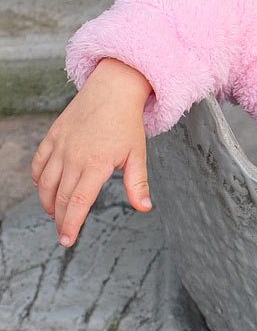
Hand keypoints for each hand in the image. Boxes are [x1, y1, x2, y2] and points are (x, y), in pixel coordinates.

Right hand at [32, 58, 152, 247]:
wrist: (113, 90)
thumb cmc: (127, 123)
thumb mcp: (137, 154)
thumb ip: (137, 183)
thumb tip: (144, 207)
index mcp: (95, 163)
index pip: (79, 202)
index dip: (71, 223)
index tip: (68, 240)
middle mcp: (73, 156)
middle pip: (61, 197)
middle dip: (61, 219)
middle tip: (63, 234)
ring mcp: (60, 146)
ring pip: (46, 183)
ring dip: (49, 203)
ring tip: (57, 214)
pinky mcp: (52, 137)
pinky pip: (39, 164)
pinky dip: (39, 180)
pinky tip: (46, 189)